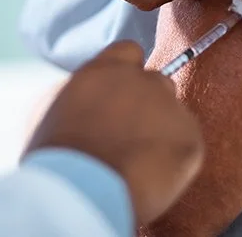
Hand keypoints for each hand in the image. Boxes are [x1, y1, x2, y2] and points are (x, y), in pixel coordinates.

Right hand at [23, 41, 203, 224]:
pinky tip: (151, 174)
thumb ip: (75, 92)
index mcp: (105, 69)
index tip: (121, 95)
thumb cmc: (56, 155)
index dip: (127, 72)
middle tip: (130, 134)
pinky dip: (175, 159)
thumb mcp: (50, 109)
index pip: (129, 51)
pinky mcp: (190, 138)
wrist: (80, 189)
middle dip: (148, 103)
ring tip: (138, 160)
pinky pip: (188, 143)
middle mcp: (141, 80)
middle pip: (156, 82)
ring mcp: (169, 107)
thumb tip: (84, 94)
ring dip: (162, 130)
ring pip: (174, 114)